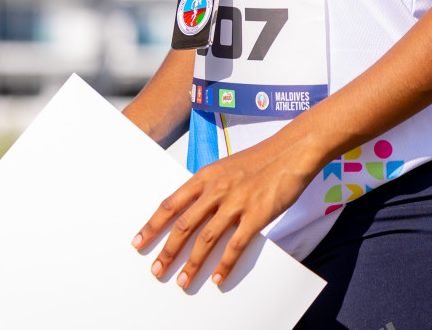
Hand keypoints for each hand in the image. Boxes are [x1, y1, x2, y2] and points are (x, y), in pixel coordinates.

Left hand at [130, 134, 319, 288]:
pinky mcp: (256, 214)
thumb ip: (209, 187)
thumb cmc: (261, 159)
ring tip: (183, 281)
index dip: (153, 225)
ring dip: (192, 263)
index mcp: (206, 176)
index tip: (139, 241)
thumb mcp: (227, 167)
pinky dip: (224, 264)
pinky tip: (218, 278)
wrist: (292, 151)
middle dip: (167, 251)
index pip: (171, 204)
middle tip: (157, 270)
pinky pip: (236, 245)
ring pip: (206, 239)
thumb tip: (194, 212)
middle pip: (184, 225)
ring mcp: (236, 202)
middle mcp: (216, 189)